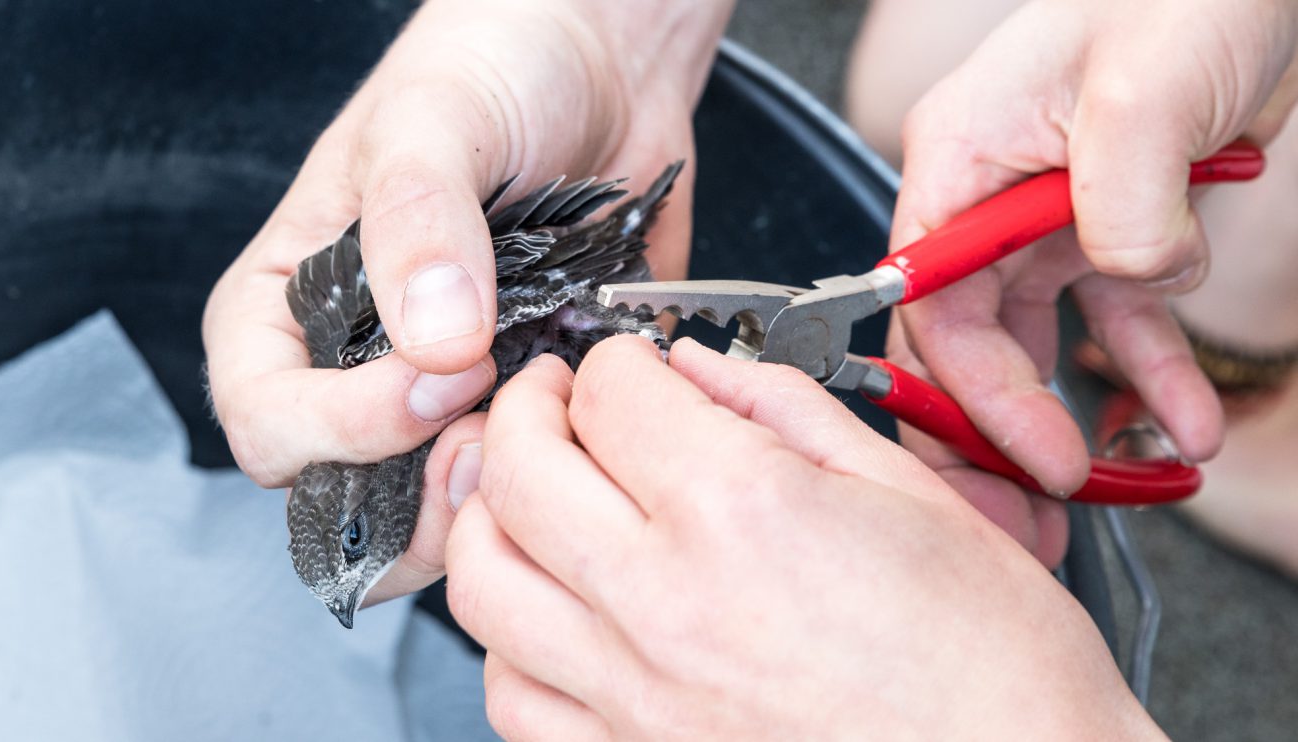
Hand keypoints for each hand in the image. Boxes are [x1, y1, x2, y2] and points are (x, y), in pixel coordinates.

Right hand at [202, 0, 730, 488]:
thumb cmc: (494, 66)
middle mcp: (357, 362)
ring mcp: (441, 390)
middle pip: (343, 495)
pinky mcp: (521, 397)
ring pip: (430, 511)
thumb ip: (418, 223)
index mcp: (290, 300)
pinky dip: (551, 477)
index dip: (338, 429)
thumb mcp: (434, 120)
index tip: (438, 379)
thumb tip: (434, 344)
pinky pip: (518, 481)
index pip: (267, 419)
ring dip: (484, 499)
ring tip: (542, 432)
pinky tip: (587, 421)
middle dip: (414, 494)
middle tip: (490, 437)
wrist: (603, 63)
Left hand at [445, 336, 1161, 739]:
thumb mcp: (906, 491)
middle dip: (524, 408)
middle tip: (552, 397)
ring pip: (484, 582)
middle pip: (518, 471)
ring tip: (530, 491)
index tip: (631, 363)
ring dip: (491, 515)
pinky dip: (511, 637)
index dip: (616, 358)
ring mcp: (636, 697)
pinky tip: (554, 609)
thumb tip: (698, 368)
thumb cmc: (991, 664)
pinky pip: (513, 695)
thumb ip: (783, 410)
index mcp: (742, 511)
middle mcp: (667, 604)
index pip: (612, 394)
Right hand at [880, 0, 1297, 525]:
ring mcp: (1044, 213)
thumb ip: (1121, 199)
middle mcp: (987, 193)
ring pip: (1042, 341)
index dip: (972, 389)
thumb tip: (1124, 279)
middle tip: (1045, 505)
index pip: (931, 301)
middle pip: (970, 337)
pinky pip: (1118, 318)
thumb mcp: (1146, 87)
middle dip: (1006, 427)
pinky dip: (1151, 374)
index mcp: (958, 157)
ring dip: (1085, 413)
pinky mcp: (1107, 224)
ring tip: (1131, 480)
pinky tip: (1186, 421)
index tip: (1033, 455)